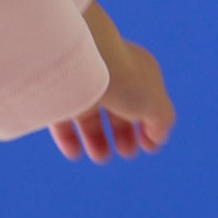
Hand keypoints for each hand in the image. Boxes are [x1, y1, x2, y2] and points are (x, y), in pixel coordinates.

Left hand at [50, 2, 174, 163]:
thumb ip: (161, 121)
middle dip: (123, 132)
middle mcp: (110, 72)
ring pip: (89, 113)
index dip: (150, 123)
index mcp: (139, 70)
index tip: (148, 147)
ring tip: (100, 158)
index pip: (147, 98)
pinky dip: (68, 136)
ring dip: (96, 138)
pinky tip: (75, 154)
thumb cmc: (121, 78)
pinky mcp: (56, 91)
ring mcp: (83, 81)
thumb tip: (156, 136)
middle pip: (119, 106)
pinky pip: (63, 114)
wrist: (78, 59)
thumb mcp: (154, 104)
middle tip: (126, 153)